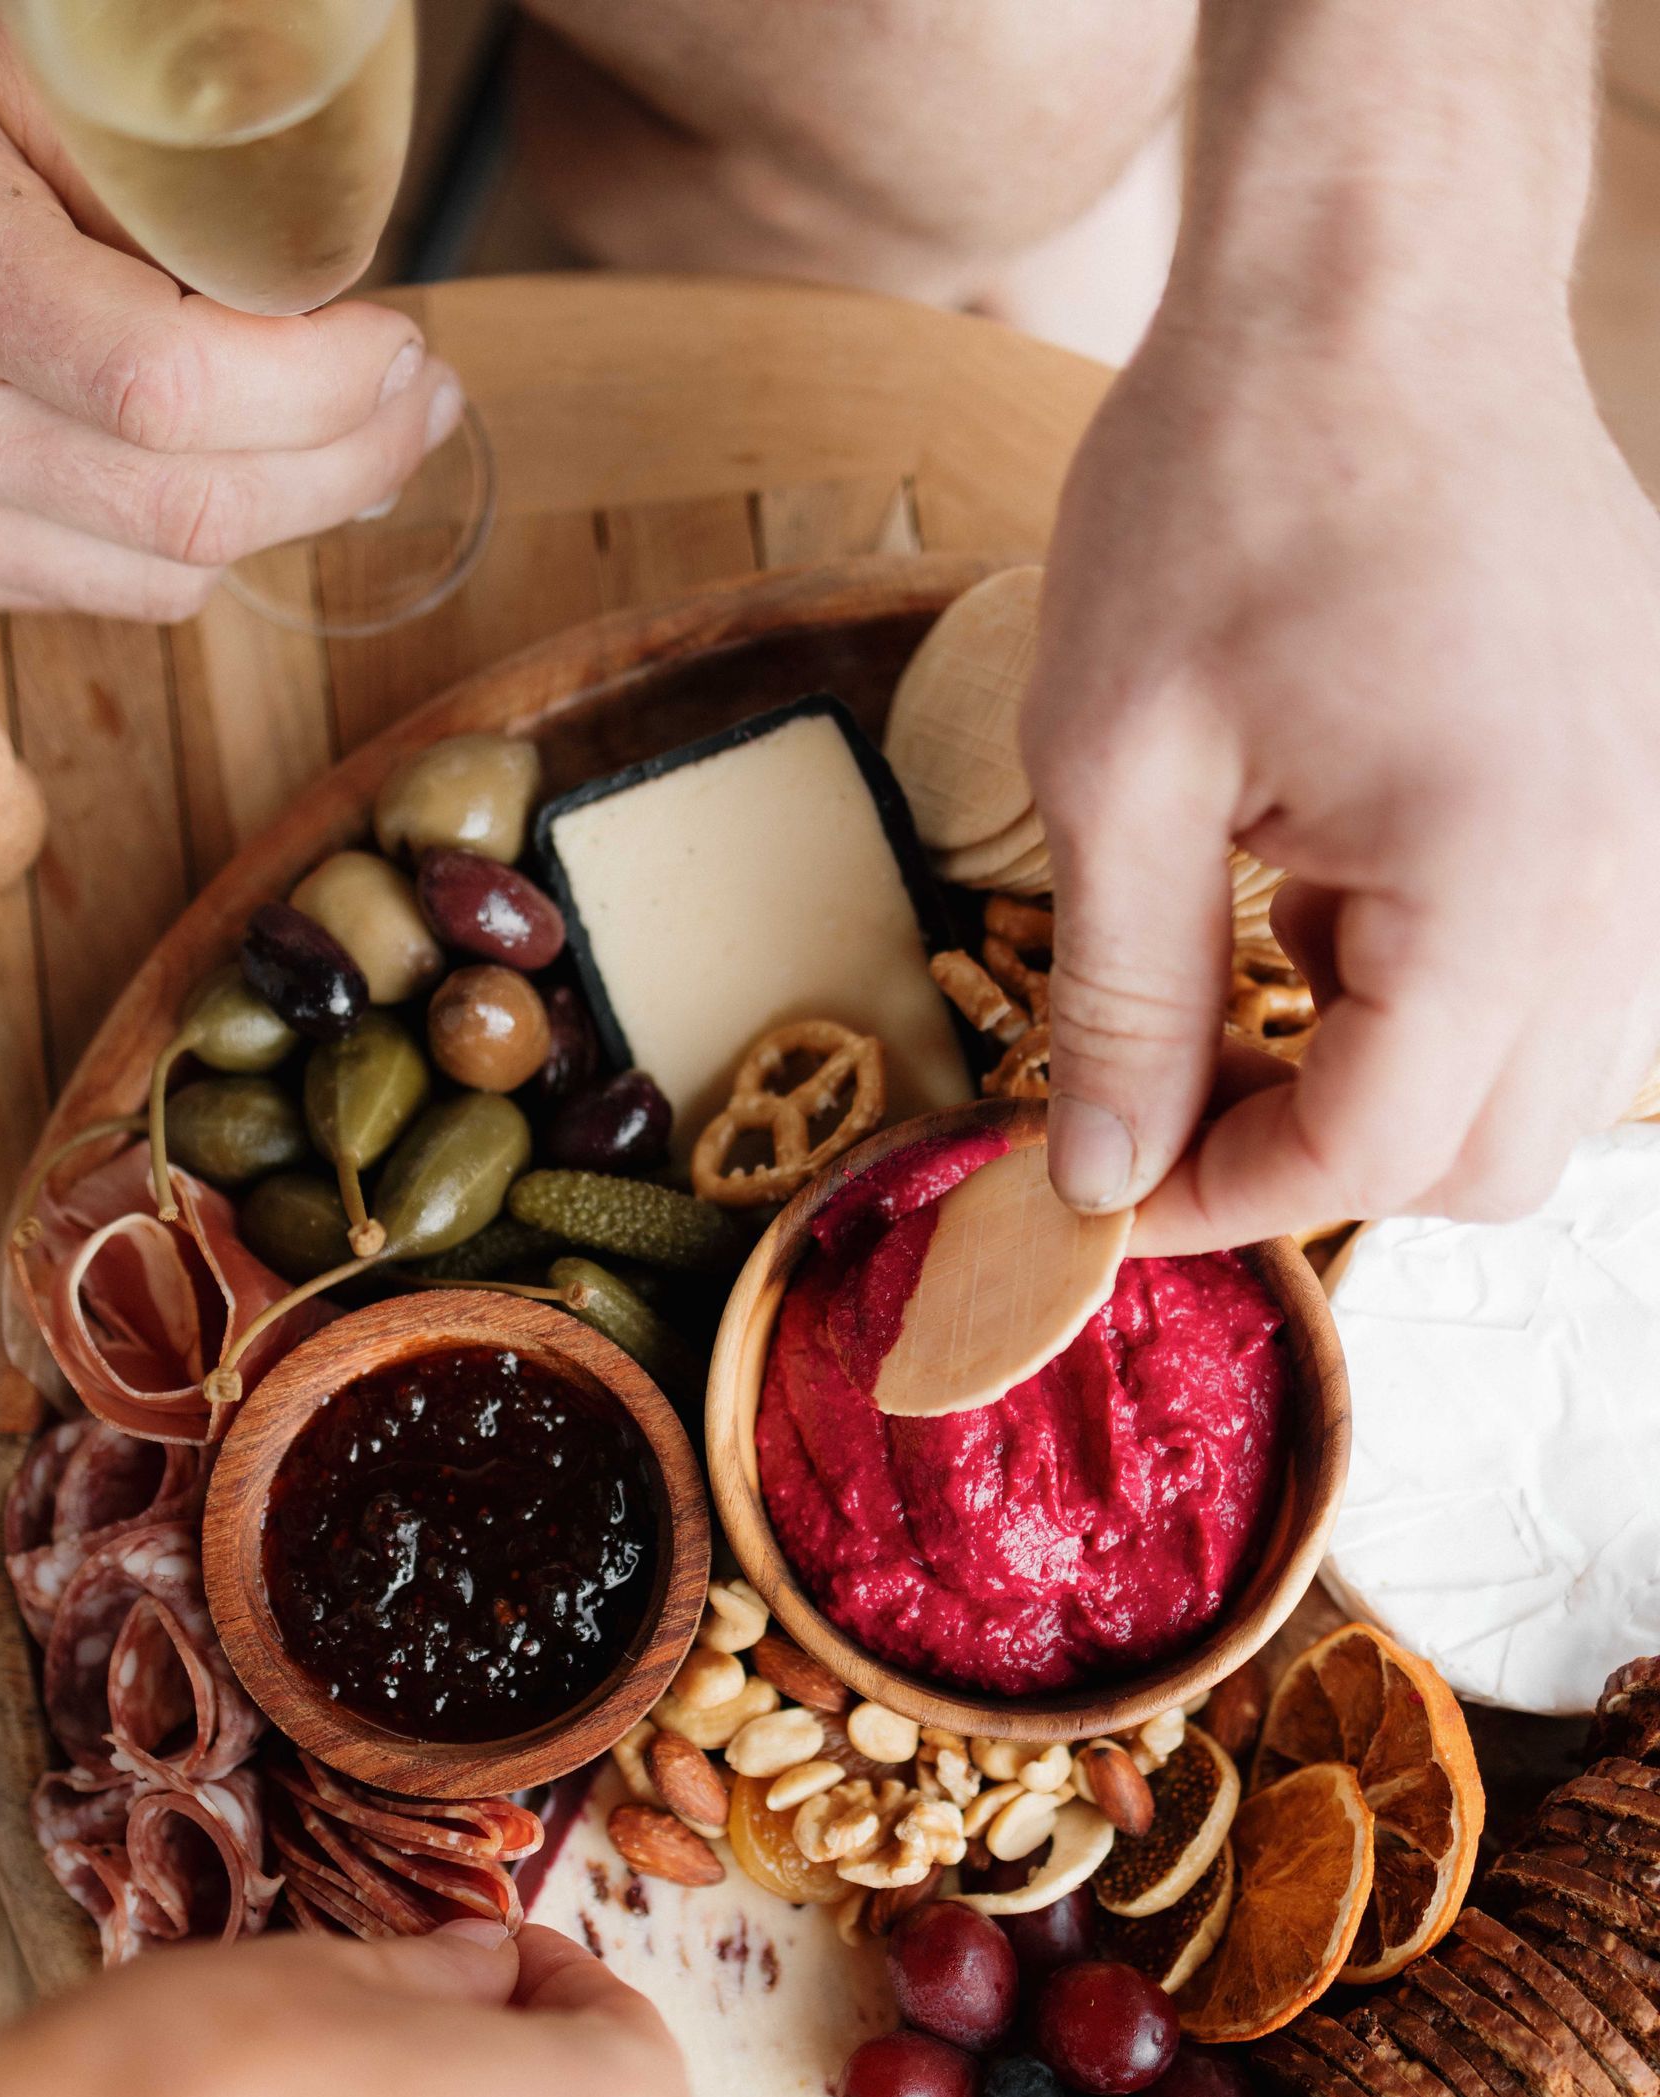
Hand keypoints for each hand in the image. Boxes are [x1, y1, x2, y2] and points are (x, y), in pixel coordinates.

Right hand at [0, 0, 460, 616]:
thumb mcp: (24, 54)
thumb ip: (175, 162)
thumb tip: (344, 272)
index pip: (170, 390)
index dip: (319, 391)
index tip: (399, 345)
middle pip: (187, 511)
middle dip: (343, 464)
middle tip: (418, 400)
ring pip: (165, 576)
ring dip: (283, 511)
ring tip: (340, 428)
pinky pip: (107, 594)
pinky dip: (186, 539)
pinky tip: (205, 460)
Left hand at [1025, 311, 1659, 1248]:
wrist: (1372, 289)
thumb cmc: (1232, 487)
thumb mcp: (1118, 764)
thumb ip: (1121, 1000)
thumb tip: (1100, 1172)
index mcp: (1495, 878)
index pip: (1372, 1153)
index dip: (1217, 1201)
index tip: (1100, 1189)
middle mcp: (1620, 875)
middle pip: (1490, 1163)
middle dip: (1321, 1160)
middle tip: (1174, 1093)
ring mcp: (1652, 830)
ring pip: (1543, 1085)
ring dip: (1394, 1083)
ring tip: (1259, 960)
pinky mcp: (1642, 788)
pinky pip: (1568, 977)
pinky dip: (1451, 994)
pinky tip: (1336, 887)